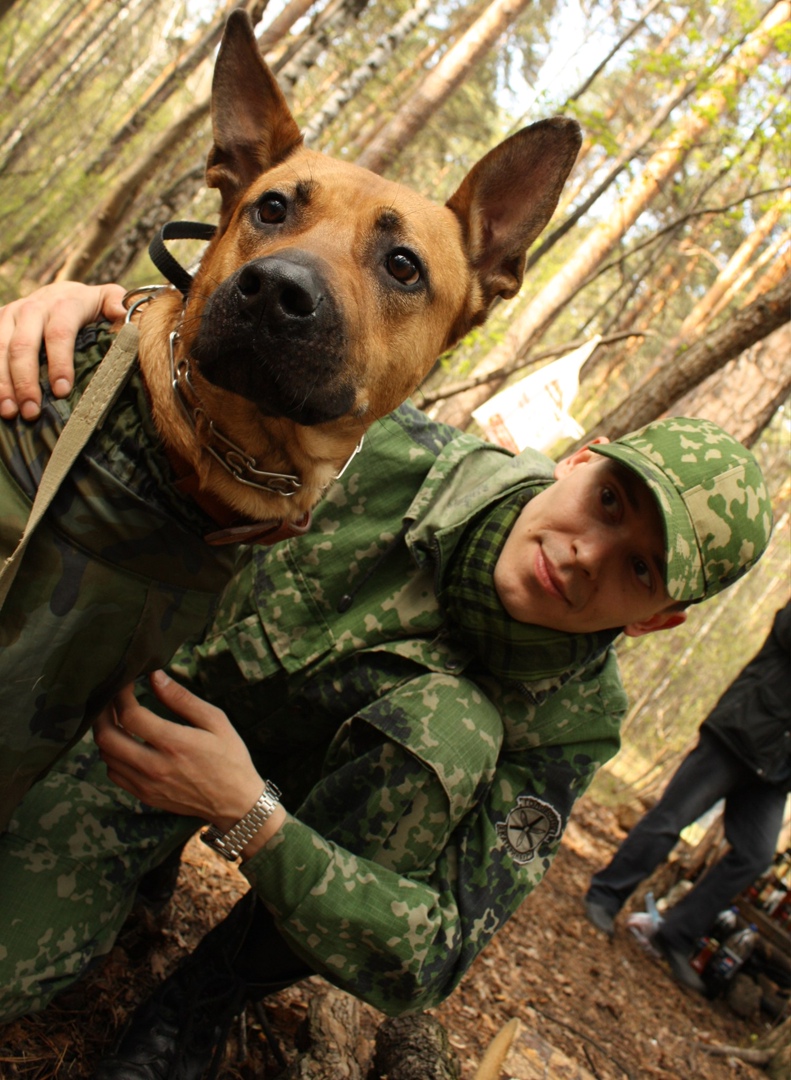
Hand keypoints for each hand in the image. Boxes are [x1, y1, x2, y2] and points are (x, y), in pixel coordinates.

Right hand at [0, 282, 125, 419]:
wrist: (58, 292)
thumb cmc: (88, 306)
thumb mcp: (107, 299)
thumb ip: (118, 304)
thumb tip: (123, 313)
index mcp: (63, 303)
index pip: (59, 333)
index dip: (59, 362)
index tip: (62, 391)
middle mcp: (31, 308)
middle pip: (23, 345)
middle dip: (26, 381)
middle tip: (32, 411)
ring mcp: (10, 315)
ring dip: (2, 383)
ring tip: (9, 412)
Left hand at [94, 670, 264, 830]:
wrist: (235, 803)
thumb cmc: (230, 757)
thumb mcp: (215, 721)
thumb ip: (182, 699)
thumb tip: (155, 677)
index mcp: (174, 743)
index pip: (130, 715)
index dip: (121, 695)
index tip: (125, 683)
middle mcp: (155, 766)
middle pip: (107, 737)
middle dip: (103, 713)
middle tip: (110, 699)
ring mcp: (147, 784)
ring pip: (106, 756)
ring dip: (105, 733)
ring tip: (115, 718)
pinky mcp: (144, 795)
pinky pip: (114, 773)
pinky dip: (112, 755)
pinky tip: (124, 743)